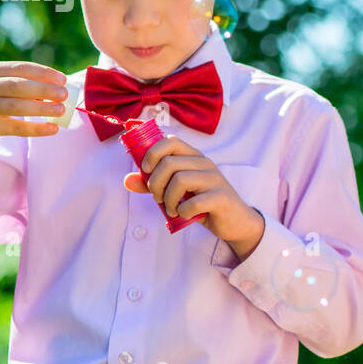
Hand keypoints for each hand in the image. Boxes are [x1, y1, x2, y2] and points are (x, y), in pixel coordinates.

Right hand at [0, 62, 67, 154]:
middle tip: (64, 94)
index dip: (44, 73)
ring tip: (61, 110)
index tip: (62, 79)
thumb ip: (20, 83)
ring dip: (42, 108)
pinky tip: (52, 129)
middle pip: (19, 86)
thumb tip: (56, 89)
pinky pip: (16, 128)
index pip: (21, 68)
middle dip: (45, 89)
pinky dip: (36, 128)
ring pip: (17, 106)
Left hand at [123, 135, 264, 257]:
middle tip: (158, 198)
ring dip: (168, 199)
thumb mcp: (176, 193)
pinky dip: (183, 211)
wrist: (234, 222)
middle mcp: (205, 163)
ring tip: (171, 209)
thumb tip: (127, 180)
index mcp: (194, 157)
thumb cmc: (203, 204)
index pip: (170, 141)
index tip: (145, 170)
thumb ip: (154, 184)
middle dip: (155, 183)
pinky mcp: (221, 197)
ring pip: (180, 180)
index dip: (152, 153)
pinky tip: (185, 215)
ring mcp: (215, 179)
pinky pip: (194, 202)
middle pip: (169, 163)